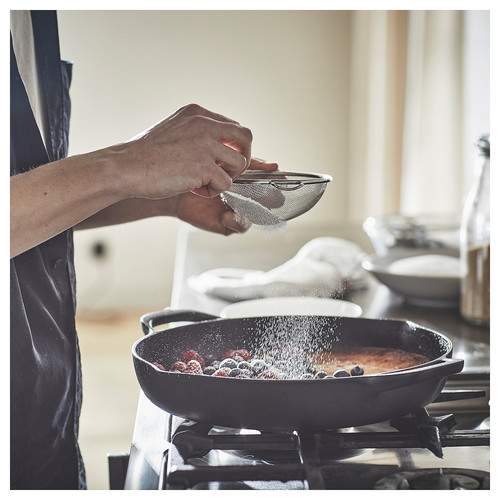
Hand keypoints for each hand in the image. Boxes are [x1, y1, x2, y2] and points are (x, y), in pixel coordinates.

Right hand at [120, 103, 258, 199]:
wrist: (126, 167)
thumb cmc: (145, 155)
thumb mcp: (174, 130)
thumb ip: (196, 132)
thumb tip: (217, 144)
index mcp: (197, 113)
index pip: (232, 126)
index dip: (234, 146)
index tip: (225, 160)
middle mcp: (204, 124)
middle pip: (246, 138)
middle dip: (243, 158)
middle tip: (228, 172)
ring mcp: (205, 144)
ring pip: (239, 164)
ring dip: (225, 178)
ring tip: (203, 183)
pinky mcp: (204, 166)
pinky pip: (226, 183)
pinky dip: (213, 191)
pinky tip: (193, 189)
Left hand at [172, 155, 278, 233]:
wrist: (171, 182)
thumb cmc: (193, 168)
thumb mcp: (223, 160)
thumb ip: (247, 163)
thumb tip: (274, 165)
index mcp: (246, 181)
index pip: (268, 184)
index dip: (277, 184)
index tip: (281, 180)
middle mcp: (244, 197)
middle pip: (267, 202)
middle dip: (270, 199)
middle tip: (270, 196)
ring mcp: (236, 211)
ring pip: (256, 215)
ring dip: (251, 208)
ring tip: (239, 201)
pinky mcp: (226, 224)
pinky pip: (240, 226)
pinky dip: (237, 220)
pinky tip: (226, 213)